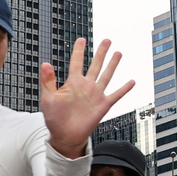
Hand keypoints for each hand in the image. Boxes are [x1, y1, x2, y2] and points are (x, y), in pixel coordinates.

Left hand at [40, 39, 133, 157]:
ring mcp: (95, 95)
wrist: (65, 136)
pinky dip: (124, 89)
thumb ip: (47, 81)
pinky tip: (131, 82)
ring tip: (118, 53)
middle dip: (101, 52)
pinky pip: (116, 95)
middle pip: (95, 65)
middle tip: (107, 40)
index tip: (81, 39)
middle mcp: (86, 86)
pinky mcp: (103, 106)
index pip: (76, 62)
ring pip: (106, 75)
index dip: (79, 51)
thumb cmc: (54, 118)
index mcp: (72, 83)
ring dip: (113, 65)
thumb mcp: (47, 98)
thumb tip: (45, 63)